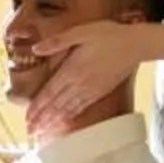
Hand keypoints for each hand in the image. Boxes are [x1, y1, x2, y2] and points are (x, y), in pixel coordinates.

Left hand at [28, 18, 150, 125]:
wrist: (136, 45)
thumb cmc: (108, 35)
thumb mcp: (81, 31)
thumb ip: (58, 41)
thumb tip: (36, 49)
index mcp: (72, 69)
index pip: (50, 92)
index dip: (37, 107)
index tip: (27, 118)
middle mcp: (80, 83)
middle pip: (56, 105)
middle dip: (42, 119)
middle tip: (30, 131)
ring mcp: (91, 90)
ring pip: (68, 109)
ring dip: (54, 121)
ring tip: (42, 131)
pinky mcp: (100, 91)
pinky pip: (81, 106)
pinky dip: (70, 115)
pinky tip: (64, 121)